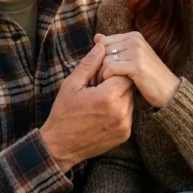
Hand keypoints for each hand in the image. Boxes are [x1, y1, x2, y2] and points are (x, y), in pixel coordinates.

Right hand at [39, 43, 134, 171]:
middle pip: (129, 86)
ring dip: (120, 96)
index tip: (101, 74)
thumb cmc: (64, 113)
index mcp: (107, 97)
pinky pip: (129, 115)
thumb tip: (101, 45)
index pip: (123, 73)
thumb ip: (89, 64)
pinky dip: (120, 110)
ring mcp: (124, 125)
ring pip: (131, 100)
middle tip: (100, 86)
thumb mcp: (72, 85)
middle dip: (117, 82)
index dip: (113, 70)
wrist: (61, 146)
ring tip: (101, 100)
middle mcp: (120, 112)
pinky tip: (103, 112)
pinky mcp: (125, 135)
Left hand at [96, 32, 180, 108]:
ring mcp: (136, 51)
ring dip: (101, 74)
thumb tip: (97, 37)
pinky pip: (111, 68)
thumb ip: (115, 47)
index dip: (97, 58)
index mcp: (134, 36)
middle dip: (97, 66)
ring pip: (105, 59)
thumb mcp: (132, 59)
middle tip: (97, 80)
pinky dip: (107, 78)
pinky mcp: (136, 65)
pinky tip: (110, 85)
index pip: (104, 42)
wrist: (170, 92)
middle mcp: (135, 40)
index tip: (97, 72)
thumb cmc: (149, 77)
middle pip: (102, 50)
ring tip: (103, 84)